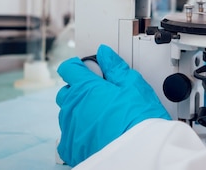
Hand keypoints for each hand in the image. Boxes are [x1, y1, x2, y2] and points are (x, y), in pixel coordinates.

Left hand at [56, 44, 169, 166]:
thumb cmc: (139, 119)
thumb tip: (104, 54)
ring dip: (80, 111)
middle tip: (101, 95)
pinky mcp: (71, 148)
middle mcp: (73, 107)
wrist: (139, 152)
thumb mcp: (133, 85)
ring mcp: (70, 129)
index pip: (69, 68)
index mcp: (86, 88)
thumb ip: (115, 67)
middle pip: (66, 92)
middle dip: (80, 90)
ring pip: (68, 114)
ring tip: (103, 116)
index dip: (79, 66)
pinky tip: (96, 133)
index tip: (90, 70)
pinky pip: (69, 136)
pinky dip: (79, 132)